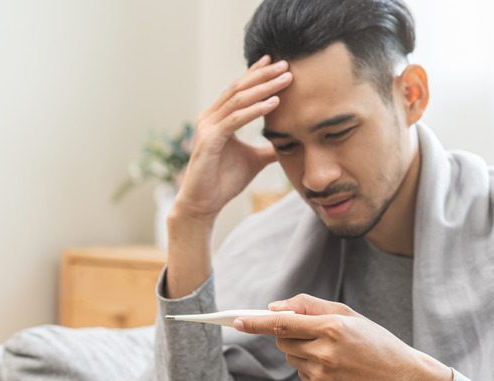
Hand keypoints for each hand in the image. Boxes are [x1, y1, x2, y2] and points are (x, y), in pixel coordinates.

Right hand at [164, 56, 292, 298]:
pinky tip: (274, 102)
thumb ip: (269, 149)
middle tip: (286, 63)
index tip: (276, 62)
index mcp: (218, 118)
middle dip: (264, 75)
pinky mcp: (209, 140)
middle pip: (240, 88)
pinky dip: (255, 110)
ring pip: (238, 100)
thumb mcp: (254, 160)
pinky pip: (235, 120)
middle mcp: (210, 117)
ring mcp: (208, 127)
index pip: (240, 90)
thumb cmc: (224, 182)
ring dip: (264, 88)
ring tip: (286, 78)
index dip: (257, 74)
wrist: (203, 205)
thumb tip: (290, 143)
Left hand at [234, 294, 453, 380]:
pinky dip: (313, 371)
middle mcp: (325, 354)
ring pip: (292, 360)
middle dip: (288, 334)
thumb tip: (274, 307)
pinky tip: (338, 370)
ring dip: (303, 353)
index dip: (256, 322)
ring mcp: (324, 378)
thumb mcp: (348, 315)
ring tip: (334, 354)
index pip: (283, 323)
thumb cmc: (374, 341)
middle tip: (312, 333)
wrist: (402, 380)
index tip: (236, 320)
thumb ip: (309, 306)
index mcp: (332, 328)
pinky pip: (303, 377)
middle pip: (283, 341)